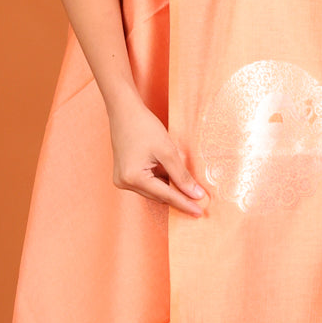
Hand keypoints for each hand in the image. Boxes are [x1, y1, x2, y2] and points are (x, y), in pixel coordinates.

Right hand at [107, 95, 208, 216]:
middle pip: (158, 195)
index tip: (199, 212)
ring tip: (187, 184)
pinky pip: (147, 182)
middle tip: (199, 200)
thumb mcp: (167, 151)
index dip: (185, 203)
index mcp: (133, 178)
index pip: (166, 196)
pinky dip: (161, 180)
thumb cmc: (144, 126)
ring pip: (153, 190)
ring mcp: (122, 179)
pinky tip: (172, 174)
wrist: (124, 110)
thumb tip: (195, 194)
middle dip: (178, 196)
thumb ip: (181, 175)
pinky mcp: (124, 174)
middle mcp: (124, 182)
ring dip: (170, 187)